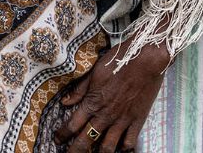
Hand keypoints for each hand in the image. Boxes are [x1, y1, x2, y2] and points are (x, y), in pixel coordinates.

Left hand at [55, 40, 170, 152]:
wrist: (145, 60)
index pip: (72, 125)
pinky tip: (120, 148)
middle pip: (85, 141)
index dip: (62, 134)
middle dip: (75, 151)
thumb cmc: (118, 61)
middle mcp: (105, 115)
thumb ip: (80, 89)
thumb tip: (65, 102)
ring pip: (107, 148)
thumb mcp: (94, 72)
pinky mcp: (137, 121)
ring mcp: (121, 120)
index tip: (57, 139)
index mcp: (92, 102)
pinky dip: (124, 148)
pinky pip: (129, 142)